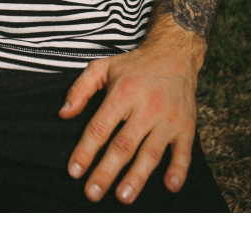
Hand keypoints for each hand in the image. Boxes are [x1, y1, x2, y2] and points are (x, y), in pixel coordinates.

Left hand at [58, 34, 201, 203]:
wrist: (175, 53)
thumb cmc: (134, 65)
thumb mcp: (103, 67)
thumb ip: (80, 89)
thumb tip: (64, 113)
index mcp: (123, 92)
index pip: (100, 127)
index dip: (85, 151)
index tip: (73, 171)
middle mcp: (146, 107)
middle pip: (123, 145)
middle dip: (106, 171)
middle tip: (92, 194)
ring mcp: (168, 118)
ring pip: (151, 152)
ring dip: (137, 177)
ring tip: (123, 197)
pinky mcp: (186, 126)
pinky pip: (184, 151)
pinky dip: (179, 169)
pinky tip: (171, 186)